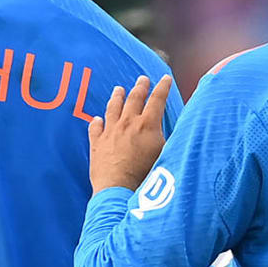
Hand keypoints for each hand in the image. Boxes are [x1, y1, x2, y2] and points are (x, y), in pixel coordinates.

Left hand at [88, 75, 171, 193]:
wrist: (117, 188)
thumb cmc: (145, 175)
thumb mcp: (164, 154)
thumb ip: (167, 138)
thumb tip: (172, 129)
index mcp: (147, 124)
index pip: (157, 100)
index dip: (162, 88)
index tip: (165, 78)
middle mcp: (127, 123)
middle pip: (134, 99)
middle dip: (140, 87)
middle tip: (142, 79)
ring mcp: (110, 131)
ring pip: (113, 108)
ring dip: (117, 97)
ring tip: (118, 89)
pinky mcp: (97, 143)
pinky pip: (95, 128)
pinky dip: (96, 122)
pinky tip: (96, 119)